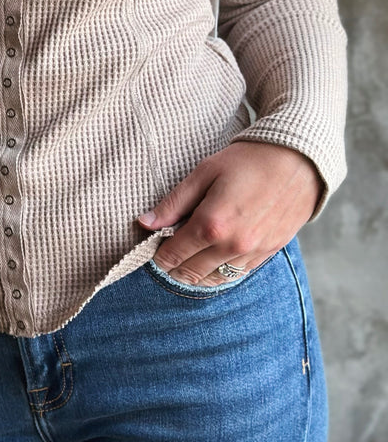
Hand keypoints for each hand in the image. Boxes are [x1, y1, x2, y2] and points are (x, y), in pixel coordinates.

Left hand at [137, 141, 320, 285]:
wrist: (298, 161)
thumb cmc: (247, 161)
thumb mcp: (204, 173)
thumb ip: (173, 203)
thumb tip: (144, 223)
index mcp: (211, 225)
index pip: (172, 255)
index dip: (157, 255)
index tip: (151, 247)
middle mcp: (232, 245)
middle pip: (190, 273)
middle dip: (172, 267)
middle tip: (166, 254)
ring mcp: (252, 253)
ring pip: (214, 279)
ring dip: (196, 274)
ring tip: (187, 259)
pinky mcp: (268, 254)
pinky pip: (237, 275)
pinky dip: (220, 272)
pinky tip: (212, 261)